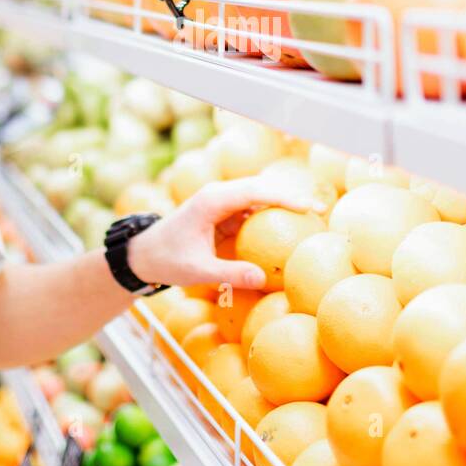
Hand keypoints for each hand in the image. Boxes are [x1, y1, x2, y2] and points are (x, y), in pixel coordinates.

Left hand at [127, 175, 326, 291]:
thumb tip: (263, 278)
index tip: (307, 207)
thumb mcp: (196, 271)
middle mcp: (218, 195)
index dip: (282, 196)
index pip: (253, 191)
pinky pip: (252, 209)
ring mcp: (221, 202)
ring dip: (283, 203)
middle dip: (290, 196)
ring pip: (258, 196)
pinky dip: (271, 215)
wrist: (144, 254)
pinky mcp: (224, 212)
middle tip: (320, 210)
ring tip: (313, 217)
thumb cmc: (167, 260)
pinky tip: (290, 227)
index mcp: (212, 201)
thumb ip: (229, 274)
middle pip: (261, 188)